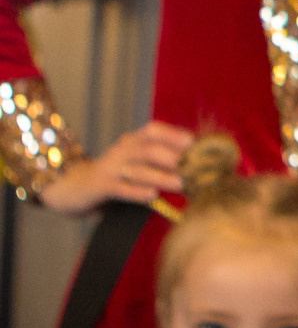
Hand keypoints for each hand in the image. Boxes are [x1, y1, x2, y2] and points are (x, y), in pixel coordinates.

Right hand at [39, 119, 192, 215]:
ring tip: (181, 184)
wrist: (73, 188)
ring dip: (161, 176)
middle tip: (194, 168)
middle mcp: (121, 151)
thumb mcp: (135, 164)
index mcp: (130, 142)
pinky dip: (136, 192)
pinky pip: (120, 188)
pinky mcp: (100, 187)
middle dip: (172, 157)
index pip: (152, 131)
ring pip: (137, 169)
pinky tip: (152, 196)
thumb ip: (158, 162)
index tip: (194, 142)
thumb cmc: (114, 177)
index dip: (173, 134)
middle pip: (148, 149)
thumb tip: (193, 165)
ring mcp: (109, 168)